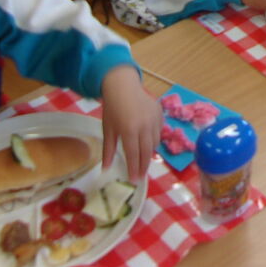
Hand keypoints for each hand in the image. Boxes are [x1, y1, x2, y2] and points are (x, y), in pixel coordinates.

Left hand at [99, 67, 160, 183]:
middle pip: (147, 152)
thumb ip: (108, 150)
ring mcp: (154, 119)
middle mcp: (144, 126)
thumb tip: (105, 169)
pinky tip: (147, 142)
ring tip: (143, 160)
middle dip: (144, 166)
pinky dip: (154, 139)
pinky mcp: (160, 114)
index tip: (134, 180)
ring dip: (149, 153)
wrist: (123, 86)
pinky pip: (159, 132)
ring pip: (155, 143)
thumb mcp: (108, 129)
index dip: (134, 169)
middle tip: (141, 175)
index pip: (133, 155)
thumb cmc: (112, 108)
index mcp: (129, 130)